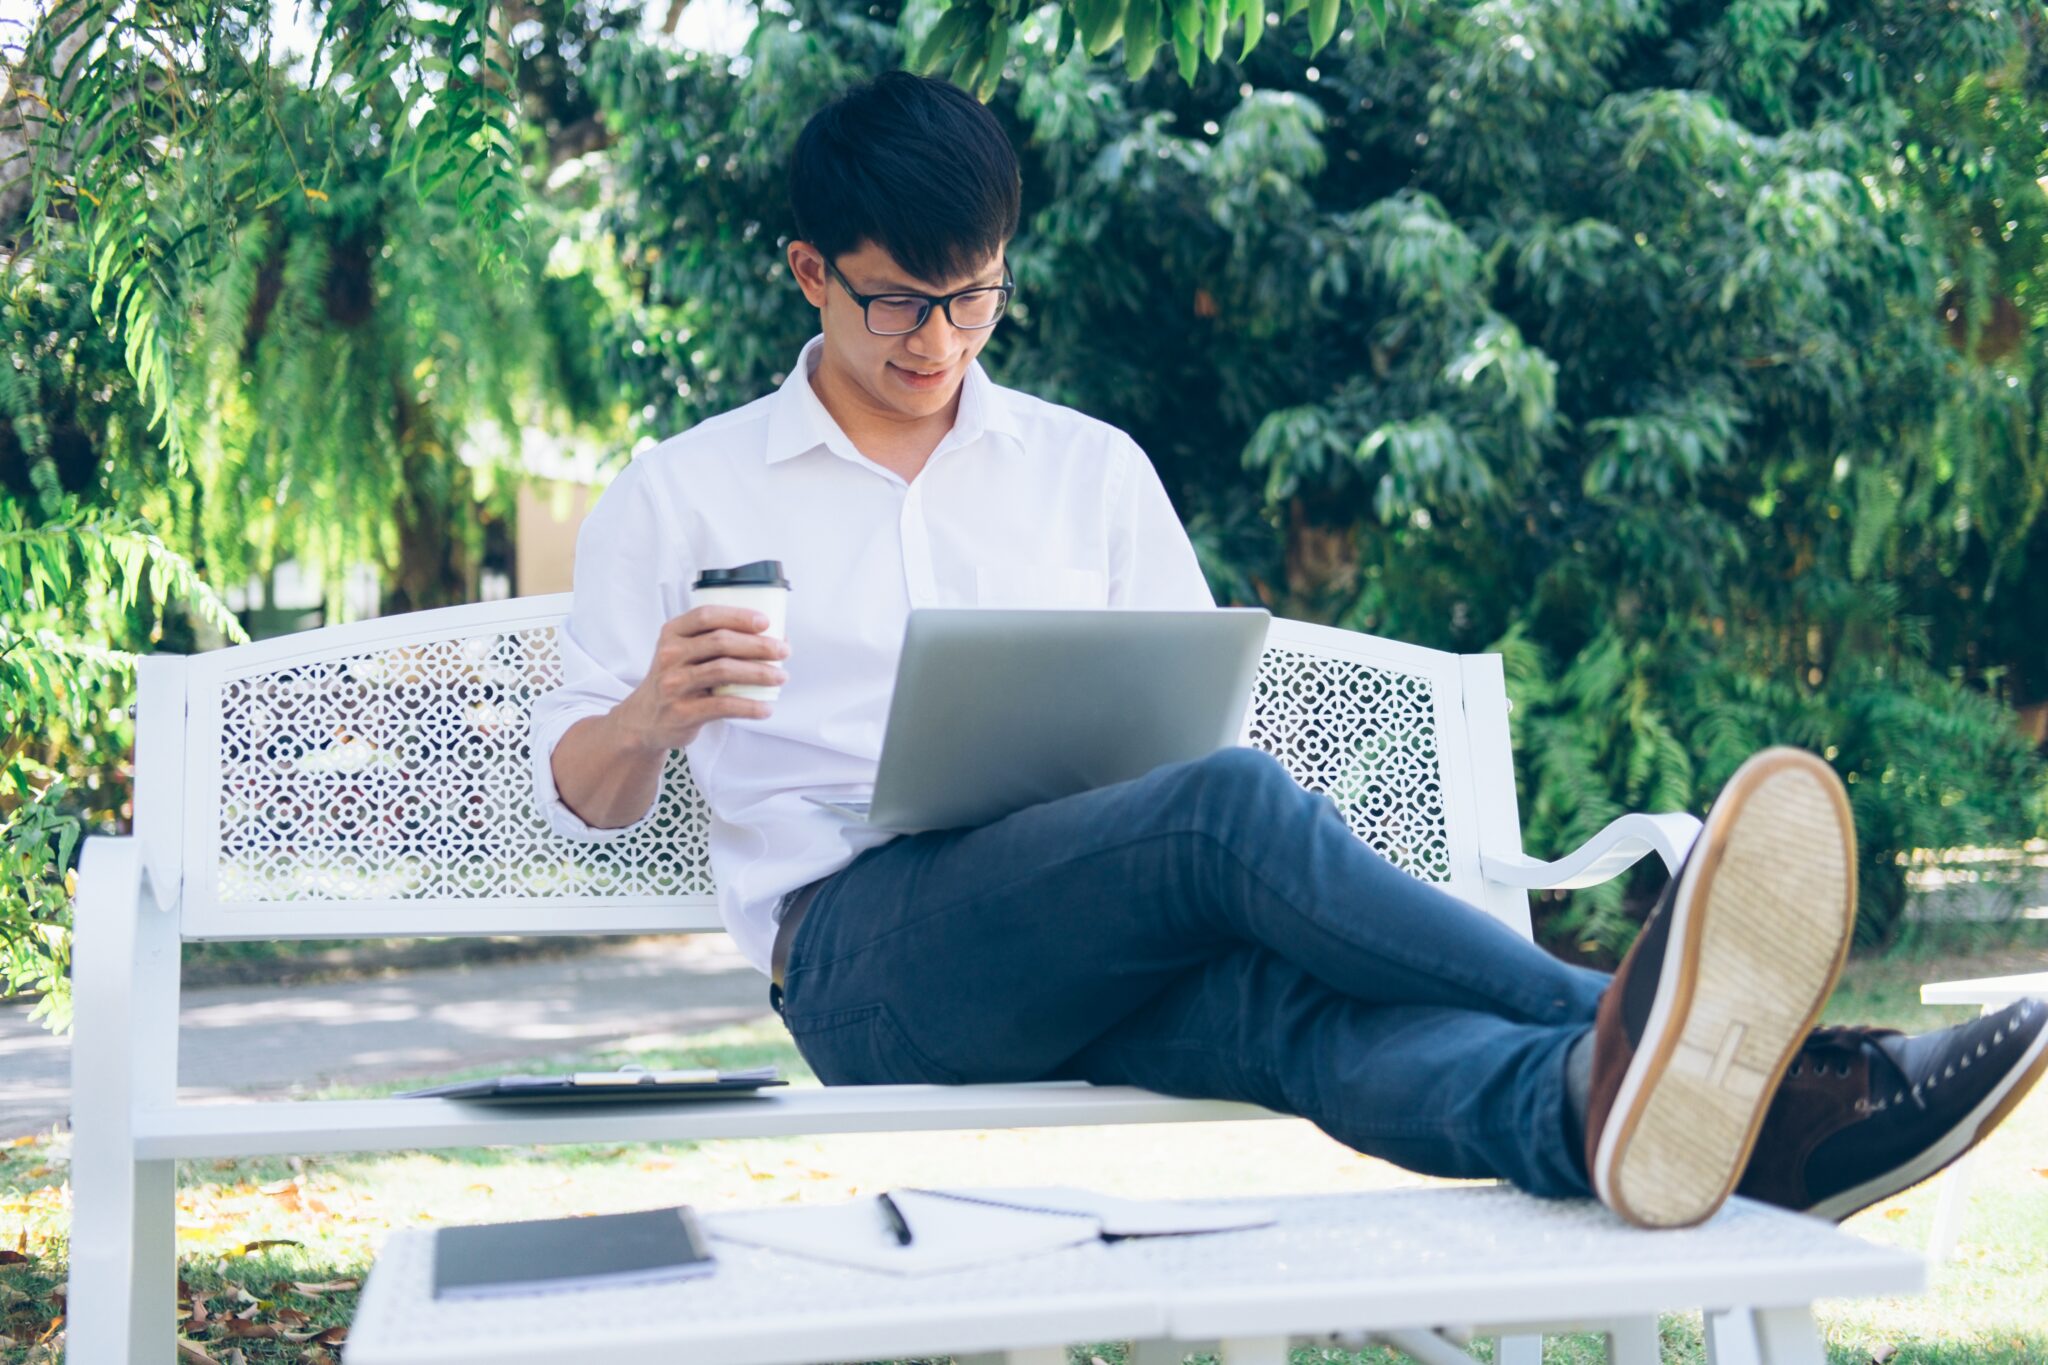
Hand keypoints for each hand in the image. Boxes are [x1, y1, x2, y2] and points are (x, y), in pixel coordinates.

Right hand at [609, 605, 789, 752]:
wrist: (645, 719)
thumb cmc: (676, 680)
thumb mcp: (682, 653)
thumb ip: (713, 642)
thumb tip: (772, 638)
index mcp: (673, 633)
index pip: (706, 616)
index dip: (738, 616)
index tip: (766, 622)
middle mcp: (670, 655)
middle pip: (721, 642)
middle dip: (759, 645)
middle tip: (783, 651)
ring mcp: (673, 683)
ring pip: (724, 670)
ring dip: (760, 673)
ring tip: (781, 677)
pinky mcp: (682, 711)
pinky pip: (722, 706)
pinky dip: (749, 706)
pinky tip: (766, 708)